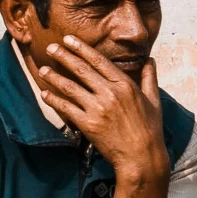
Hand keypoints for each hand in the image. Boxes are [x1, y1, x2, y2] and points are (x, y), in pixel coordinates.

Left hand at [33, 39, 168, 182]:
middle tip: (50, 48)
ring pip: (70, 87)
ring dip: (54, 77)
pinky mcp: (88, 124)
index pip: (99, 61)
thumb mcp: (154, 100)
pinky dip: (53, 100)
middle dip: (63, 56)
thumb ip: (149, 78)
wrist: (141, 157)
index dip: (82, 49)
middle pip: (81, 70)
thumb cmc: (150, 129)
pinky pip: (66, 108)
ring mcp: (97, 108)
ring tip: (42, 69)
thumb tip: (149, 59)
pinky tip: (44, 94)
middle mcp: (110, 93)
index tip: (69, 40)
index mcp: (125, 85)